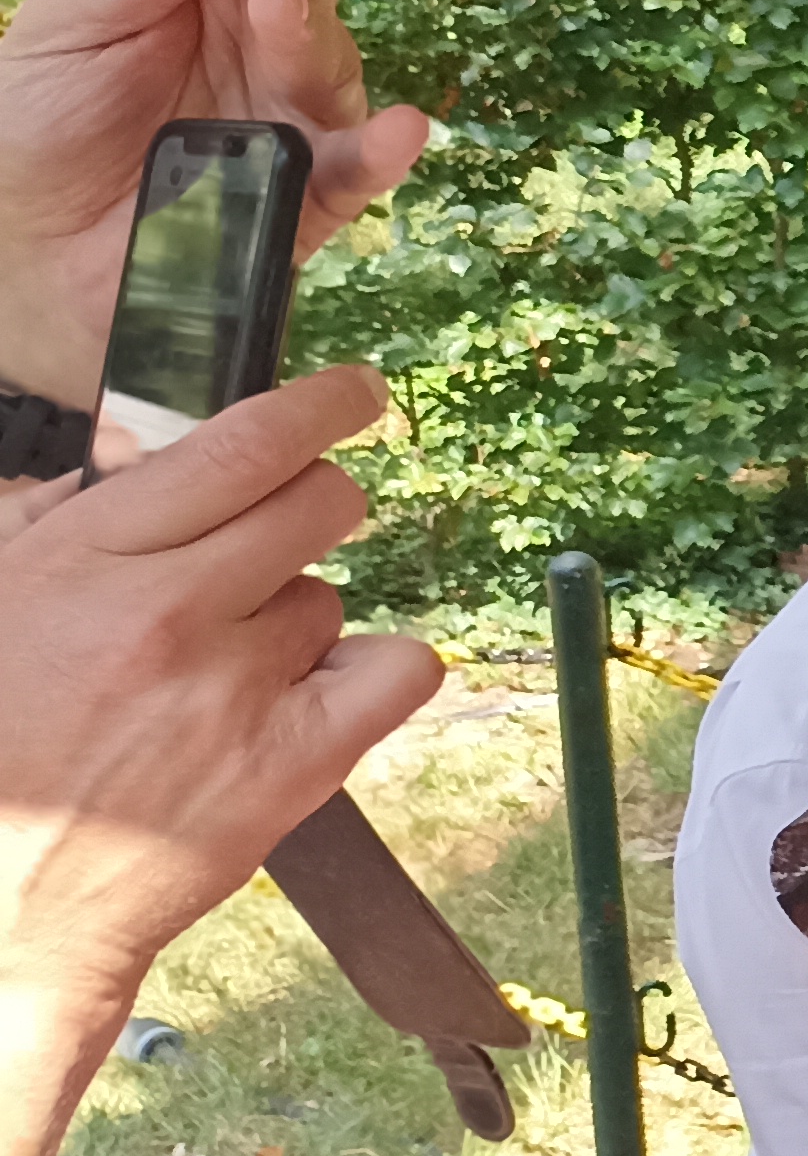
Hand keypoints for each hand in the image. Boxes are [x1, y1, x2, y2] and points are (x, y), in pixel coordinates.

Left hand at [0, 0, 431, 401]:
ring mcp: (290, 114)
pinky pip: (357, 170)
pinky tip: (398, 128)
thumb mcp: (67, 27)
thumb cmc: (39, 126)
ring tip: (275, 6)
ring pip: (331, 57)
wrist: (23, 248)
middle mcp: (265, 38)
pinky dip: (385, 150)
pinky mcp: (303, 195)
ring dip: (308, 26)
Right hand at [0, 365, 441, 1008]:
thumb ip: (61, 525)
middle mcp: (166, 610)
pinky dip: (371, 674)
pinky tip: (313, 697)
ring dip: (294, 624)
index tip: (356, 394)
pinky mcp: (291, 761)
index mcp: (84, 559)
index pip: (241, 444)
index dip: (321, 405)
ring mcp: (234, 686)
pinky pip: (397, 669)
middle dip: (314, 510)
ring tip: (217, 680)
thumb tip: (136, 463)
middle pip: (318, 504)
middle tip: (282, 545)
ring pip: (328, 598)